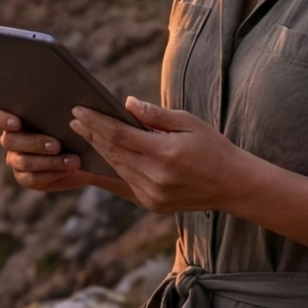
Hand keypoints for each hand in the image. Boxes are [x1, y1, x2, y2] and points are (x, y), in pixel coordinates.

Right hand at [0, 105, 135, 201]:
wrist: (89, 152)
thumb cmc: (78, 124)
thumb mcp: (73, 110)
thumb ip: (64, 101)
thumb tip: (77, 94)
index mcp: (14, 117)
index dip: (0, 119)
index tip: (17, 122)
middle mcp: (10, 138)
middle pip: (9, 140)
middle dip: (34, 142)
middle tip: (56, 144)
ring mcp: (16, 159)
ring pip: (23, 161)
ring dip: (48, 161)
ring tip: (73, 160)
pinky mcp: (26, 178)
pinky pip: (33, 178)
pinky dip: (53, 173)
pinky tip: (69, 168)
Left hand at [69, 98, 249, 213]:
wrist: (233, 185)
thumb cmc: (213, 148)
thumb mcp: (189, 122)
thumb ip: (156, 115)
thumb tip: (127, 103)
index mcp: (165, 153)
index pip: (120, 134)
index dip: (96, 122)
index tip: (79, 110)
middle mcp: (155, 176)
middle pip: (113, 151)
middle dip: (92, 134)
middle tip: (74, 119)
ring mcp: (152, 193)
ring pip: (116, 168)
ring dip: (98, 150)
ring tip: (84, 134)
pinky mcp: (152, 204)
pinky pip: (124, 184)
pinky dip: (110, 170)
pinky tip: (97, 160)